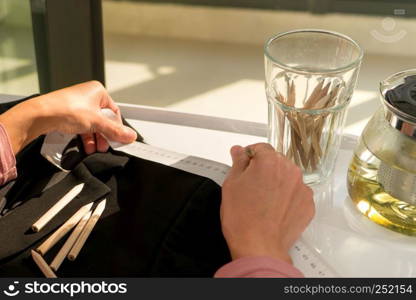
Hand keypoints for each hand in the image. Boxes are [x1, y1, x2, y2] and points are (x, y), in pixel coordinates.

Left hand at [0, 81, 136, 153]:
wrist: (41, 115)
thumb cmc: (66, 109)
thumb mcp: (97, 122)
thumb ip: (115, 131)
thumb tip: (130, 135)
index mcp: (98, 91)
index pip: (114, 112)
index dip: (117, 127)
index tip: (119, 139)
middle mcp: (88, 96)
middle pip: (103, 120)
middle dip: (104, 135)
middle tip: (106, 146)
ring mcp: (78, 105)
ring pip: (93, 125)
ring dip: (95, 139)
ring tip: (95, 149)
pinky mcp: (69, 114)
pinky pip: (82, 127)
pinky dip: (85, 137)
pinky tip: (86, 147)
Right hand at [221, 143, 314, 263]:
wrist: (259, 247)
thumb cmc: (242, 217)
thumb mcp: (231, 184)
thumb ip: (238, 162)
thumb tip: (239, 151)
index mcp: (270, 161)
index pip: (261, 148)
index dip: (250, 156)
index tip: (245, 165)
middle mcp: (290, 170)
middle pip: (276, 161)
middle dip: (264, 169)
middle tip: (252, 187)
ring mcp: (302, 188)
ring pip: (287, 177)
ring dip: (277, 183)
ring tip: (263, 201)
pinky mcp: (308, 204)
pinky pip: (296, 194)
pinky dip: (287, 198)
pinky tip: (274, 209)